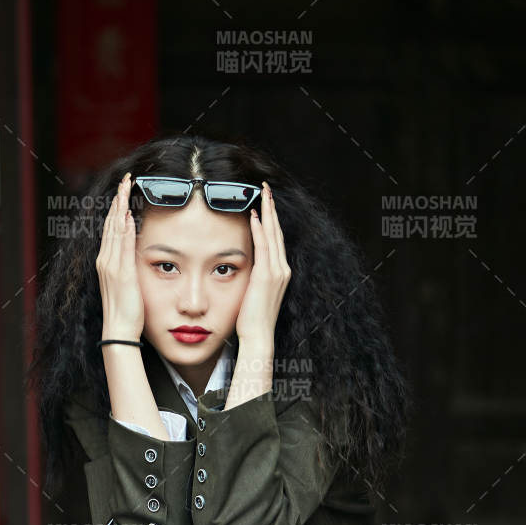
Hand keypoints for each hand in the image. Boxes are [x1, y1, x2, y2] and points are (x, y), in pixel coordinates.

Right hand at [96, 172, 144, 340]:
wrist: (119, 329)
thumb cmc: (124, 310)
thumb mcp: (126, 282)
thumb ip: (126, 263)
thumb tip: (132, 245)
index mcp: (106, 262)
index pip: (110, 229)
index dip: (116, 209)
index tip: (123, 192)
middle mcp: (105, 260)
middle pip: (110, 224)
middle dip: (118, 200)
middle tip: (125, 181)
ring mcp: (111, 266)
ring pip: (114, 230)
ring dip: (120, 208)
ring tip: (126, 189)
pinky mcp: (121, 273)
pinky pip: (122, 246)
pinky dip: (124, 230)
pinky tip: (128, 216)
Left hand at [236, 181, 289, 343]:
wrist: (258, 336)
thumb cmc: (253, 319)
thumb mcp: (254, 293)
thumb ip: (253, 277)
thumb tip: (243, 267)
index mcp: (280, 272)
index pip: (276, 240)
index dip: (271, 220)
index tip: (266, 203)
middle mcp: (282, 269)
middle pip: (277, 232)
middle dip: (272, 209)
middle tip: (266, 188)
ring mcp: (277, 271)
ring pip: (273, 235)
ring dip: (267, 213)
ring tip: (263, 194)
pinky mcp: (266, 276)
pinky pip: (264, 247)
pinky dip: (260, 229)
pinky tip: (255, 215)